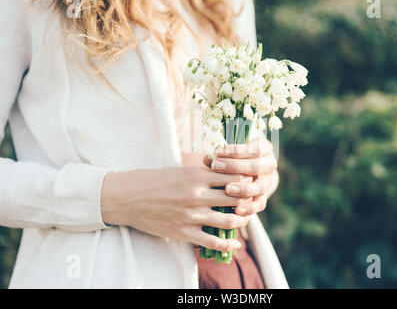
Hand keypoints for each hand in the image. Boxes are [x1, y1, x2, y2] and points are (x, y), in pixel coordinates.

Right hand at [100, 167, 252, 252]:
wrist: (127, 197)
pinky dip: (227, 244)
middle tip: (251, 202)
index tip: (250, 183)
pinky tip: (235, 244)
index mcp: (196, 175)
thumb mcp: (179, 169)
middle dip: (248, 201)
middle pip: (235, 198)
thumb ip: (202, 172)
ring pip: (228, 220)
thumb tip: (224, 173)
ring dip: (241, 221)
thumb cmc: (154, 180)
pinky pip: (212, 241)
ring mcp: (191, 215)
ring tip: (244, 219)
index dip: (246, 181)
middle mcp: (197, 195)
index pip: (233, 177)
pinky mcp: (183, 232)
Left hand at [203, 137, 277, 216]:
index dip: (236, 151)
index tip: (217, 152)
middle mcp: (269, 166)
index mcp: (264, 149)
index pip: (254, 149)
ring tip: (228, 189)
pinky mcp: (263, 198)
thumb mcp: (230, 152)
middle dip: (236, 167)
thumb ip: (220, 155)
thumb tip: (206, 158)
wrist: (245, 170)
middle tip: (216, 166)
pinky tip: (237, 209)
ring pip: (260, 187)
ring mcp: (267, 183)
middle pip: (256, 167)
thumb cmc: (234, 157)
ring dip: (244, 188)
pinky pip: (259, 204)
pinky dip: (249, 208)